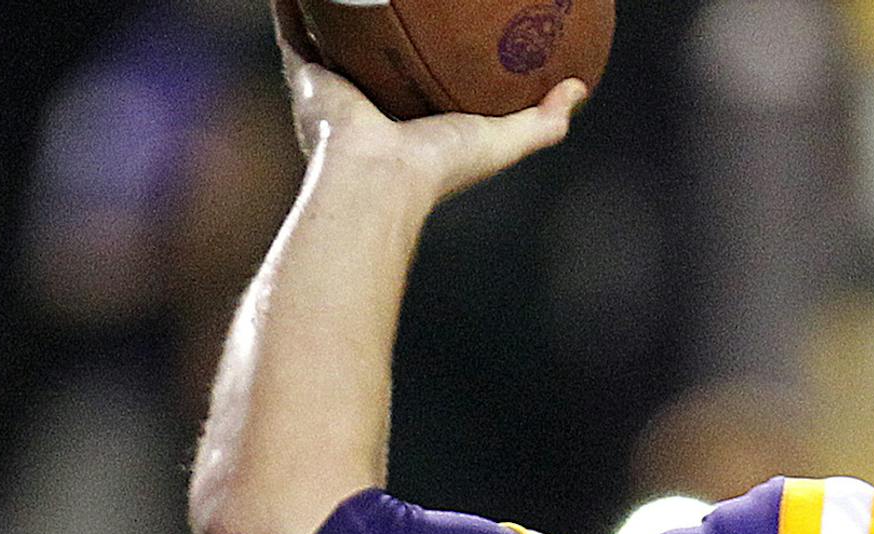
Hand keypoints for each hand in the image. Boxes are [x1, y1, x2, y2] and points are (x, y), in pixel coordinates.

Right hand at [268, 0, 584, 203]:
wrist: (378, 176)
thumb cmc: (439, 166)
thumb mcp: (504, 141)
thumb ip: (544, 120)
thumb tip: (578, 87)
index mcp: (409, 118)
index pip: (421, 77)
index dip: (431, 53)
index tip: (449, 29)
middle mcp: (368, 102)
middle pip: (376, 51)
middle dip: (381, 24)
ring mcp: (332, 86)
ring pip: (334, 33)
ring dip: (340, 7)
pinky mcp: (304, 73)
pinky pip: (295, 25)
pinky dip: (296, 2)